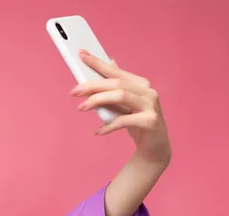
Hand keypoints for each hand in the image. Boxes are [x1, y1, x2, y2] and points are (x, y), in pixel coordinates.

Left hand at [70, 50, 171, 164]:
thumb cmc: (136, 123)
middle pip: (116, 82)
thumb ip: (115, 87)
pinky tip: (98, 131)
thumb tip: (108, 63)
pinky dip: (109, 126)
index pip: (115, 70)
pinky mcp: (151, 121)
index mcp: (140, 84)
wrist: (154, 148)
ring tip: (81, 108)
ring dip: (98, 100)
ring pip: (121, 95)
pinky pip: (125, 120)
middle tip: (73, 91)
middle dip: (92, 85)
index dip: (97, 62)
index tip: (80, 54)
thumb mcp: (123, 105)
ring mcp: (151, 105)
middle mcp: (148, 91)